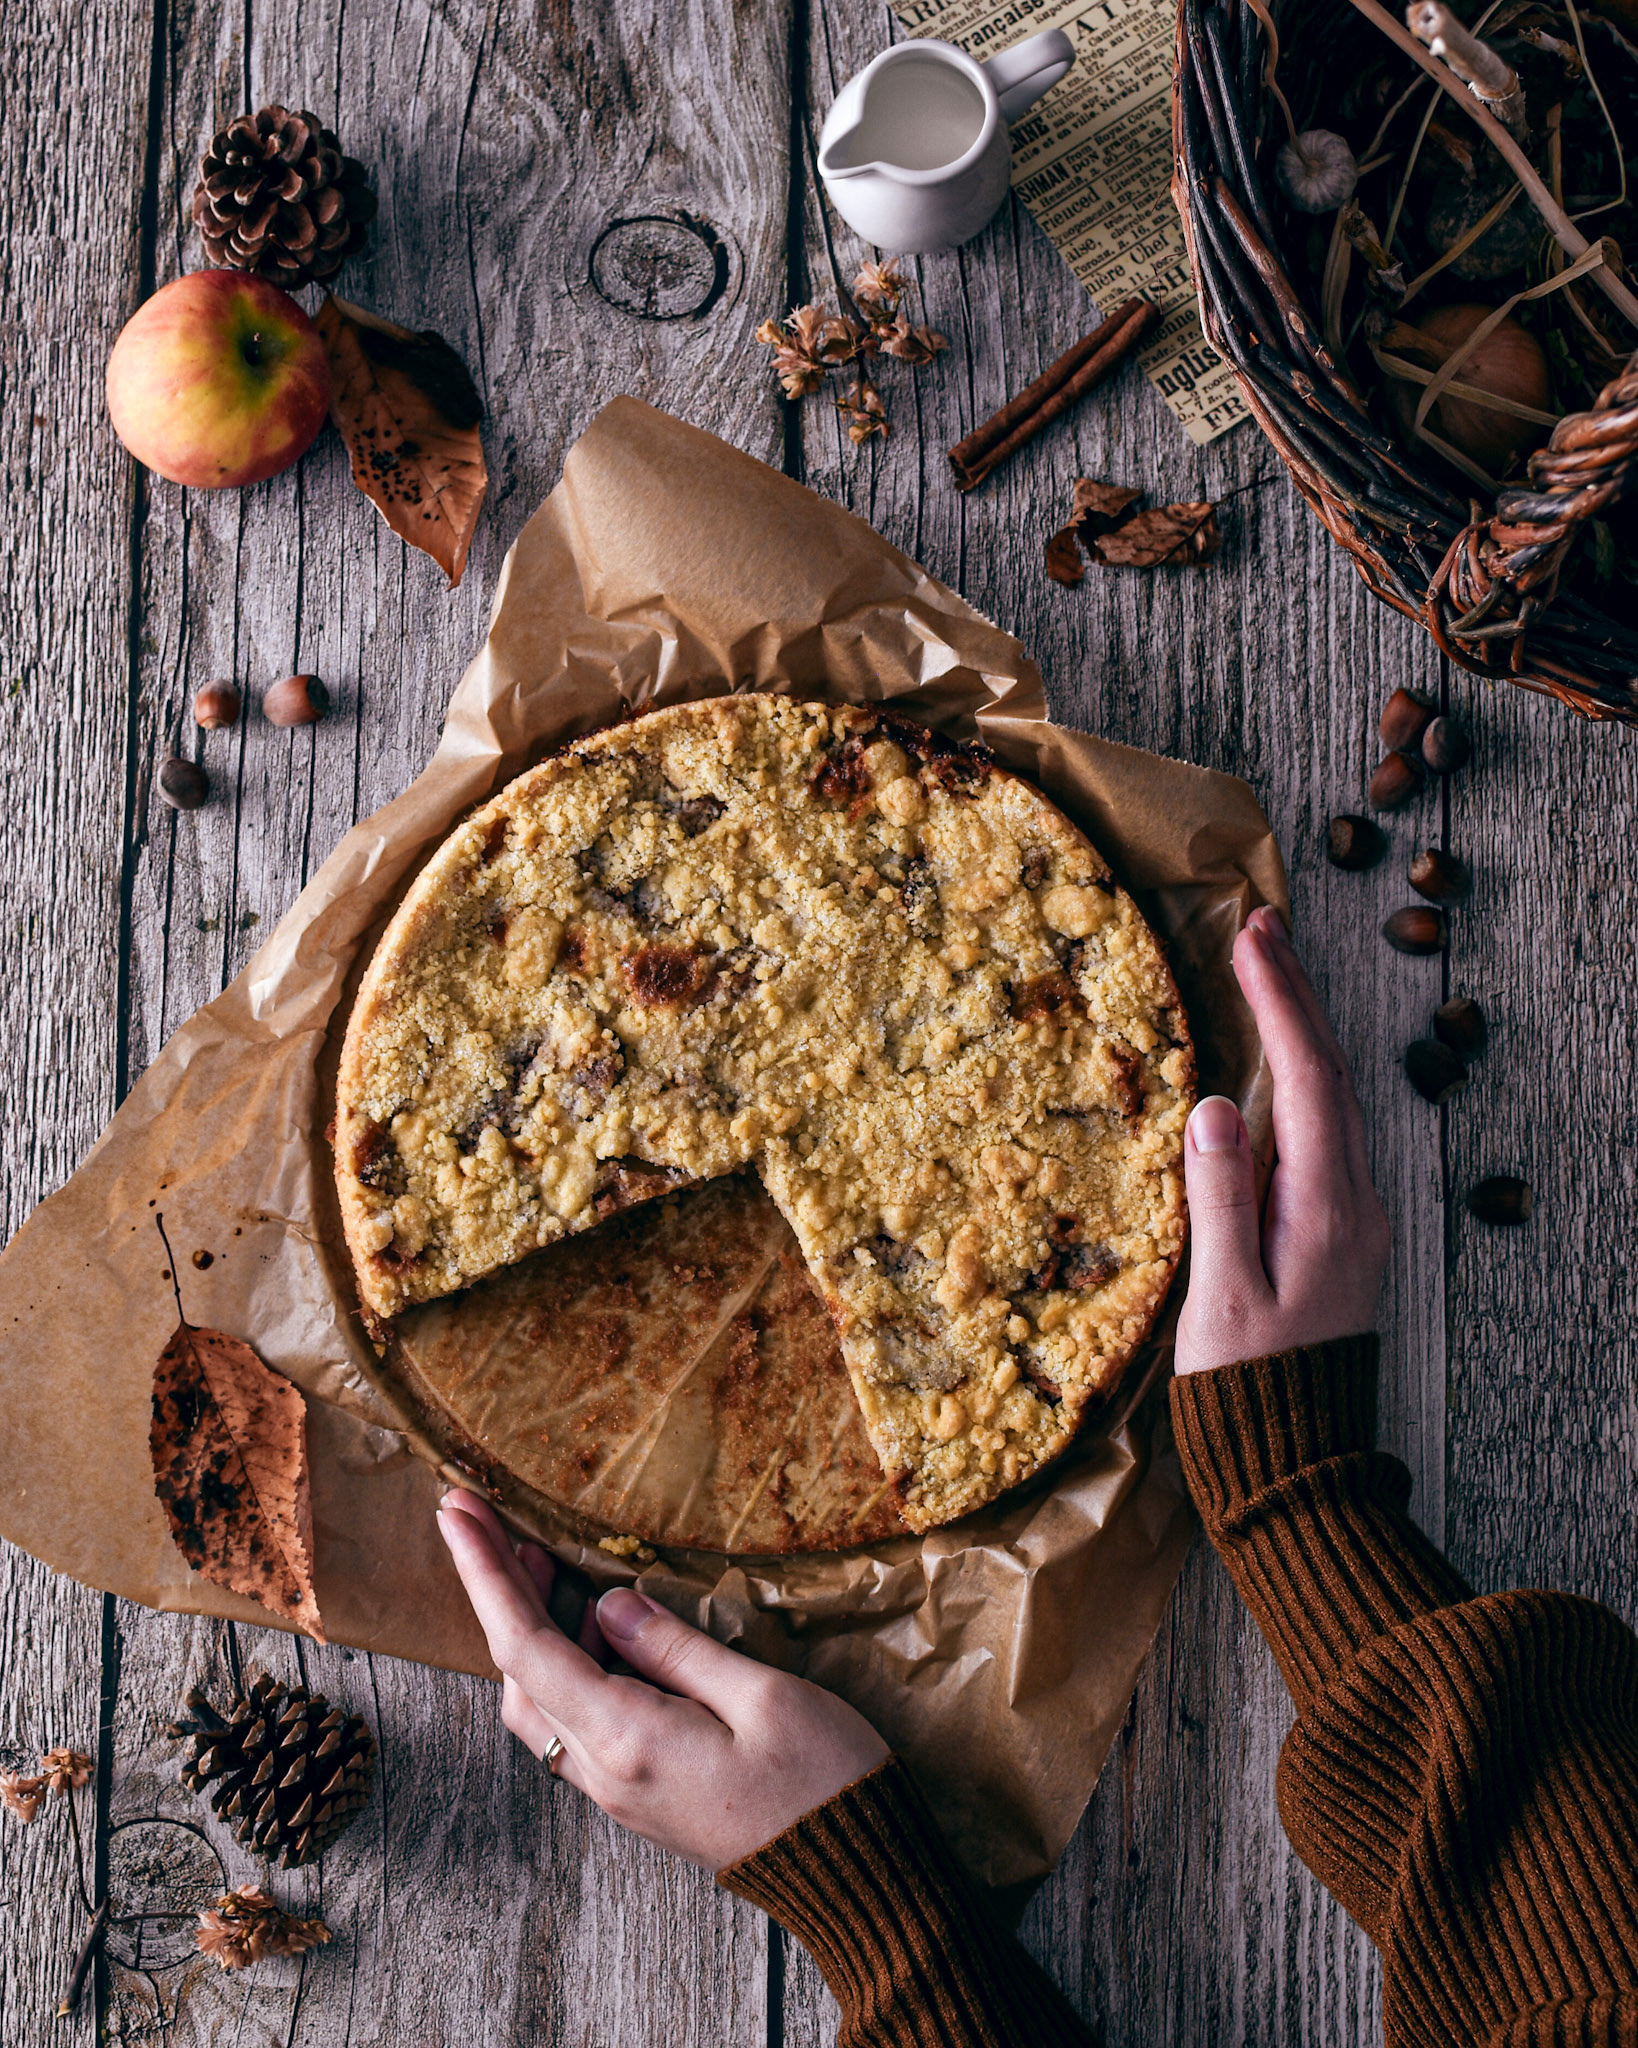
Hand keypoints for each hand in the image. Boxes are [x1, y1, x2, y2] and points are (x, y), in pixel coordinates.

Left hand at [435, 1490, 888, 1869]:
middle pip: (517, 1672)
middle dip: (493, 1589)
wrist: (853, 1874)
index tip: (457, 1512)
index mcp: (630, 1740)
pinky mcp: (637, 1792)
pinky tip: (596, 1624)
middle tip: (482, 1515)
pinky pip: (574, 1721)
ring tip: (544, 1557)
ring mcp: (617, 1789)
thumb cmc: (823, 1780)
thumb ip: (676, 1647)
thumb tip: (609, 1605)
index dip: (485, 1574)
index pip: (527, 1647)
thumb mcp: (762, 1694)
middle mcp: (605, 1772)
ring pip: (538, 1700)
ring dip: (529, 1625)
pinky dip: (564, 1661)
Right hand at [1175, 905, 1389, 1375]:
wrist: (1297, 1460)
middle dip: (1297, 995)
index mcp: (1328, 1206)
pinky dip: (1304, 1075)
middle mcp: (1355, 1200)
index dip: (1279, 1003)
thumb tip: (1212, 1106)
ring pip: (1335, 1098)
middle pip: (1332, 1074)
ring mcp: (1355, 1214)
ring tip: (1269, 970)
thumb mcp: (1223, 1295)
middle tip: (1262, 926)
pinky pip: (1328, 1129)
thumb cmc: (1247, 1385)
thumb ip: (1219, 1197)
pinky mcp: (1341, 1230)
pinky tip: (1279, 1061)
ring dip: (1303, 1030)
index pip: (1306, 1079)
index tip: (1251, 939)